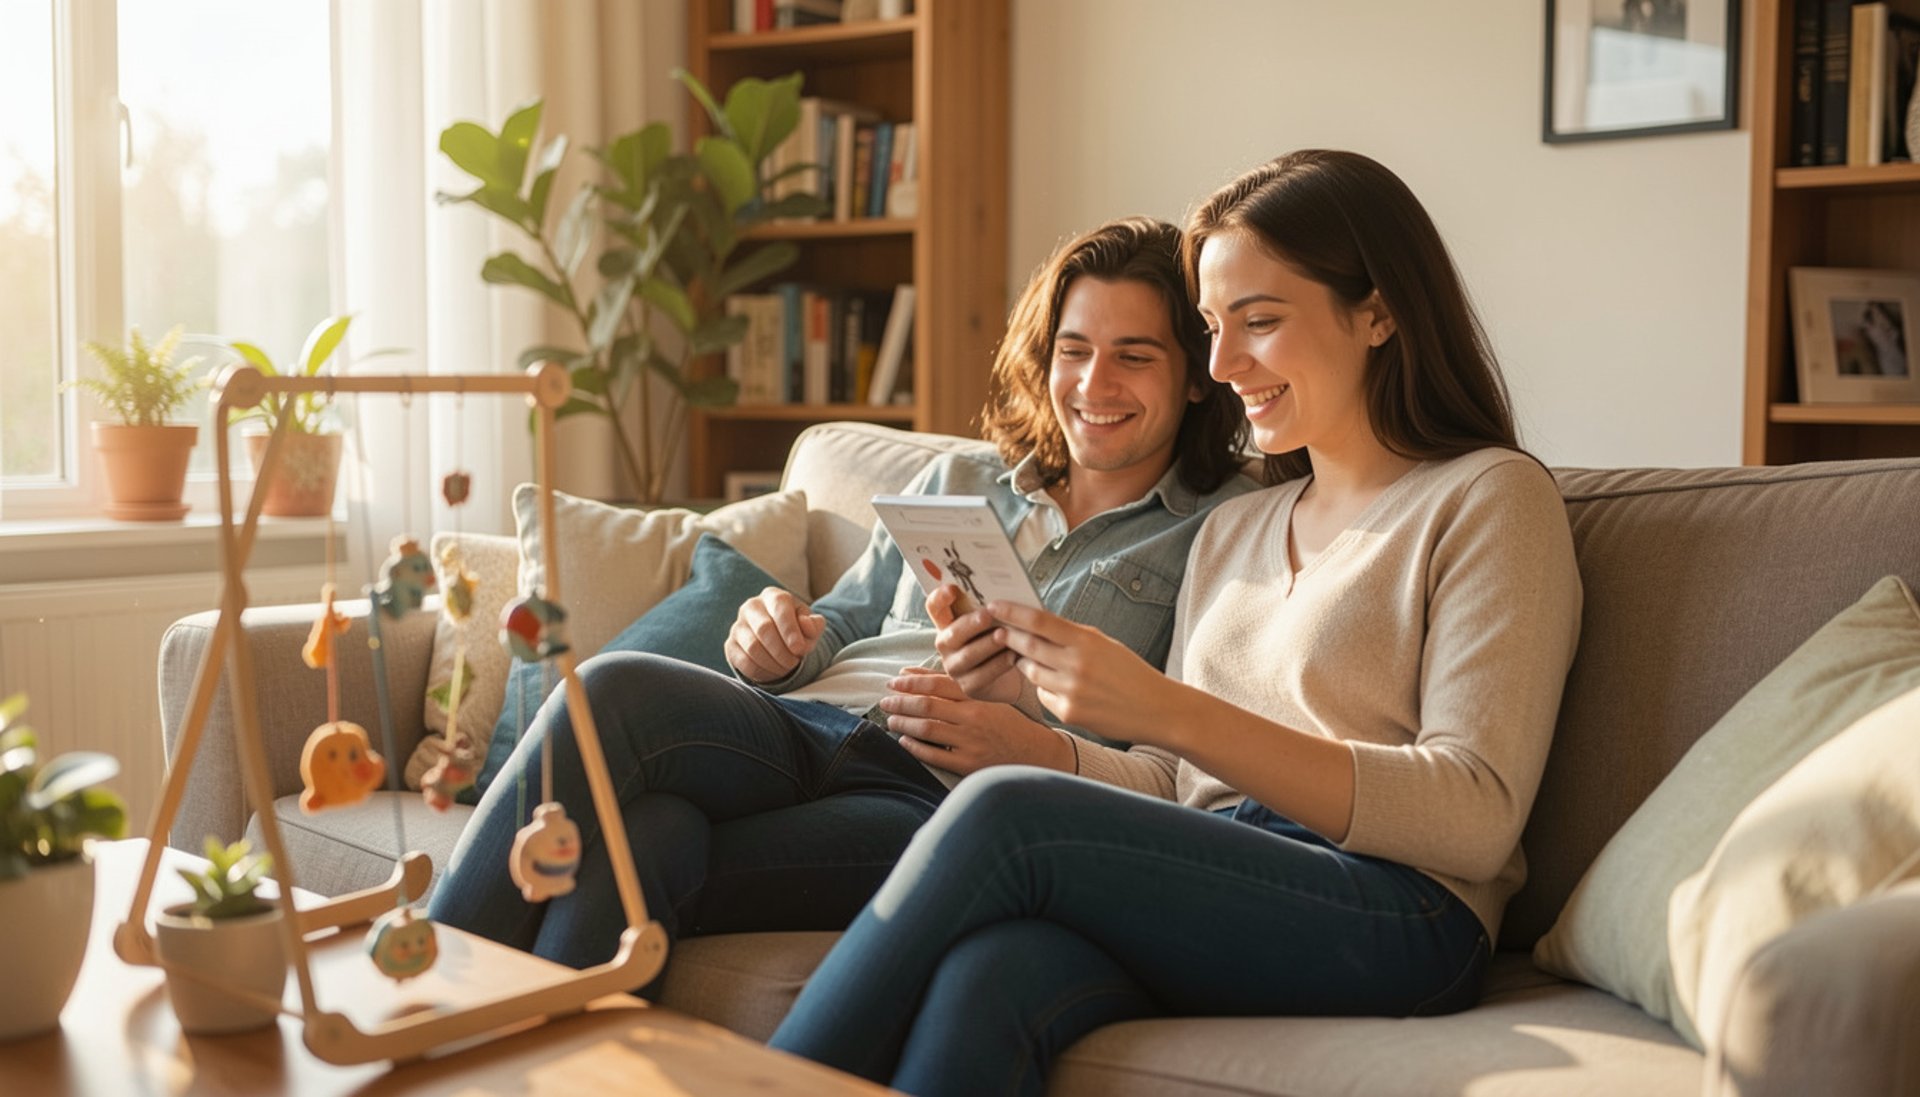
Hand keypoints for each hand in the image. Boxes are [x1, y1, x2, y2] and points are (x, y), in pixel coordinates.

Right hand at [725, 587, 826, 682]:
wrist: (779, 641)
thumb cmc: (797, 631)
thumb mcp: (811, 627)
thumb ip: (814, 624)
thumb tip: (806, 624)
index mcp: (773, 596)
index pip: (779, 608)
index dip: (790, 630)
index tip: (799, 649)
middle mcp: (752, 606)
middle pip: (763, 628)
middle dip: (782, 651)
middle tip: (793, 663)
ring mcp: (738, 625)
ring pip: (752, 647)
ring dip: (773, 663)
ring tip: (786, 668)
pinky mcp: (731, 645)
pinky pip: (743, 661)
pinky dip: (761, 671)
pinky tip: (773, 672)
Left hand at [878, 667, 1072, 776]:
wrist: (1037, 755)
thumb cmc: (1010, 725)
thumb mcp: (990, 700)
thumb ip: (955, 690)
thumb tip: (915, 675)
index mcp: (978, 699)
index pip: (938, 684)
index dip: (912, 681)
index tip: (894, 681)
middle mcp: (973, 719)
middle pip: (927, 706)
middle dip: (901, 702)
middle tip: (885, 700)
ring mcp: (970, 743)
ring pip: (927, 729)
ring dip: (903, 723)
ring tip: (891, 720)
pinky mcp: (968, 765)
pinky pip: (934, 755)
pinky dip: (915, 747)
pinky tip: (904, 741)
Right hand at [925, 584, 1022, 702]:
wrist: (1010, 676)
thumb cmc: (999, 638)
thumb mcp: (992, 621)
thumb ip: (989, 607)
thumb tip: (1003, 587)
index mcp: (947, 623)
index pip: (935, 608)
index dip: (939, 598)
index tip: (952, 588)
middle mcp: (946, 645)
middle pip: (952, 633)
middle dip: (970, 624)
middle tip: (988, 615)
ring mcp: (955, 667)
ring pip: (968, 655)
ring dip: (987, 644)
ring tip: (1004, 635)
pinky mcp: (969, 686)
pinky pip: (983, 675)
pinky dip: (999, 663)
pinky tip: (1013, 655)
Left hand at [990, 601, 1165, 741]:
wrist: (1156, 709)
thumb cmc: (1129, 672)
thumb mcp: (1104, 644)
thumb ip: (1071, 635)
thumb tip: (1035, 623)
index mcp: (1086, 641)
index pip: (1039, 621)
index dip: (1012, 612)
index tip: (994, 605)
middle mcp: (1076, 665)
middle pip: (1027, 646)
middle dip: (1009, 638)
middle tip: (997, 631)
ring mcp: (1071, 691)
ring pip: (1031, 672)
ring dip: (1027, 664)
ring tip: (1037, 660)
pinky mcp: (1069, 713)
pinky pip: (1043, 695)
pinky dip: (1046, 689)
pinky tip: (1062, 687)